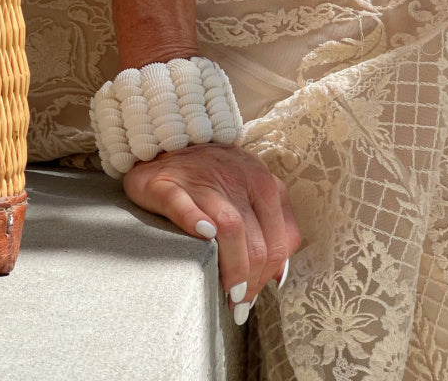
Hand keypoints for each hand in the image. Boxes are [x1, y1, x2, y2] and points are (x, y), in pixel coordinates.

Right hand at [123, 143, 300, 322]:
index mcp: (263, 183)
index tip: (255, 294)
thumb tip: (278, 274)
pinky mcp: (167, 183)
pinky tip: (203, 238)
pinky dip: (194, 222)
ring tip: (228, 294)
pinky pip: (183, 204)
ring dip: (233, 266)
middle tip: (239, 304)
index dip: (270, 274)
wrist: (167, 142)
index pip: (279, 239)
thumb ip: (272, 225)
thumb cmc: (214, 177)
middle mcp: (238, 179)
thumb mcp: (251, 191)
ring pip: (230, 227)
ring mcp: (203, 180)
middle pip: (257, 241)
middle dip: (252, 281)